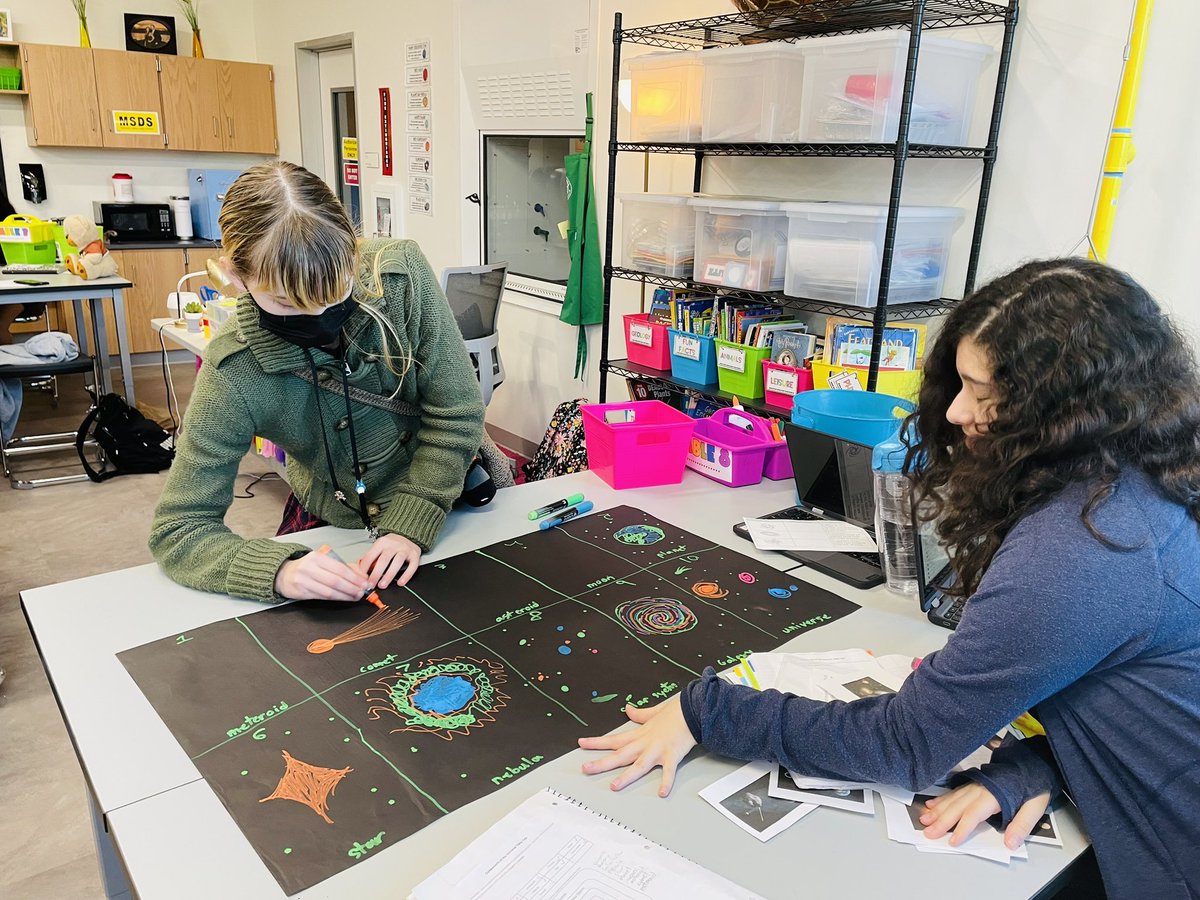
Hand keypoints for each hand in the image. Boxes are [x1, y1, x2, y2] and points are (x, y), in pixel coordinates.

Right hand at [275, 550, 369, 600]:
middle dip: (352, 587)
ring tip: (356, 596)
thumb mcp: (322, 561)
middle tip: (363, 591)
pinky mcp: (301, 593)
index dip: (354, 577)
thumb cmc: (307, 567)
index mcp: (317, 557)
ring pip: (329, 591)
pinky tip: (344, 598)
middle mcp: (309, 568)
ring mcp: (304, 581)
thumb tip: (361, 574)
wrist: (283, 574)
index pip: (339, 568)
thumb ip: (341, 566)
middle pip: (336, 580)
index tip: (365, 582)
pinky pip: (321, 597)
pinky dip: (335, 598)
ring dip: (346, 595)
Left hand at [358, 533, 421, 588]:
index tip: (361, 578)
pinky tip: (400, 582)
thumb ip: (371, 558)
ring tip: (383, 585)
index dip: (365, 568)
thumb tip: (360, 571)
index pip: (371, 555)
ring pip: (397, 562)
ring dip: (389, 575)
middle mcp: (394, 544)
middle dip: (376, 574)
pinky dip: (406, 575)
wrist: (408, 535)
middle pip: (384, 560)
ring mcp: (405, 549)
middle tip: (371, 584)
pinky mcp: (415, 555)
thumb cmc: (391, 545)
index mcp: (382, 542)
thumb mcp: (379, 547)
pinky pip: (412, 566)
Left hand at [577, 695, 696, 796]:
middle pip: (620, 755)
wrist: (693, 709)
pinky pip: (669, 771)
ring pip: (638, 765)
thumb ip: (640, 714)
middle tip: (585, 769)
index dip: (596, 742)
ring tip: (614, 786)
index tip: (581, 743)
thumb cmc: (675, 710)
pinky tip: (662, 792)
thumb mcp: (653, 711)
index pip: (614, 739)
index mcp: (640, 734)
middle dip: (601, 762)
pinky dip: (666, 782)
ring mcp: (657, 750)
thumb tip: (628, 709)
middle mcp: (645, 743)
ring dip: (626, 776)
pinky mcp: (672, 755)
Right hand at [920, 783, 1050, 849]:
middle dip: (941, 820)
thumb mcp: (1035, 806)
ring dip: (938, 810)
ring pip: (952, 799)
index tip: (953, 841)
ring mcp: (975, 784)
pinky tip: (932, 804)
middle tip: (927, 832)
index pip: (974, 813)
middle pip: (958, 806)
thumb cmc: (1034, 784)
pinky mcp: (973, 783)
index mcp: (994, 795)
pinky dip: (942, 798)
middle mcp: (980, 788)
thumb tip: (1010, 843)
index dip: (963, 828)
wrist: (1033, 762)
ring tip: (924, 819)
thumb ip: (1022, 825)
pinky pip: (954, 791)